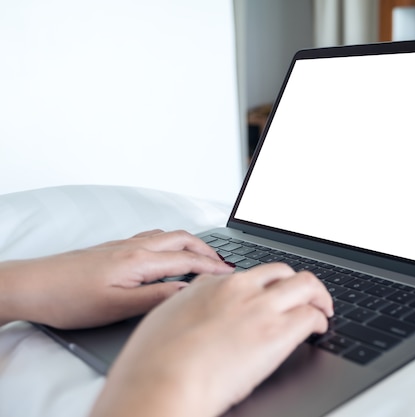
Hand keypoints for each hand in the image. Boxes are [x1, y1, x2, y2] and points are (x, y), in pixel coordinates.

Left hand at [0, 229, 233, 327]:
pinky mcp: (113, 247)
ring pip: (167, 235)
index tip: (229, 274)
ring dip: (190, 243)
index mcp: (139, 260)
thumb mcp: (117, 306)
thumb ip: (156, 296)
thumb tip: (188, 291)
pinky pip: (152, 237)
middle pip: (182, 238)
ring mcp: (123, 244)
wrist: (32, 285)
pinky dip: (171, 242)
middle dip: (207, 248)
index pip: (187, 259)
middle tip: (223, 264)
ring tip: (202, 257)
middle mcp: (134, 246)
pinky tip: (167, 254)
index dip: (212, 267)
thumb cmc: (69, 299)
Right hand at [90, 263, 333, 416]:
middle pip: (280, 271)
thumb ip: (184, 315)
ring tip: (321, 309)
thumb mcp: (161, 324)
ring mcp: (259, 307)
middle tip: (304, 298)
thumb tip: (192, 322)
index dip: (261, 288)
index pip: (246, 276)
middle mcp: (236, 289)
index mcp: (207, 287)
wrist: (160, 383)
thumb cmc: (152, 365)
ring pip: (304, 283)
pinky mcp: (276, 332)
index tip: (266, 298)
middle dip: (295, 284)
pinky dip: (319, 321)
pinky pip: (311, 316)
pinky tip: (317, 330)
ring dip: (316, 296)